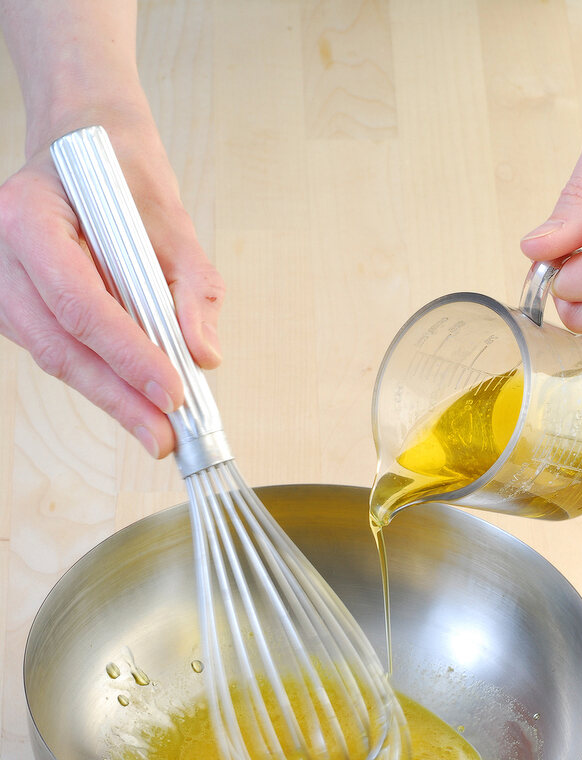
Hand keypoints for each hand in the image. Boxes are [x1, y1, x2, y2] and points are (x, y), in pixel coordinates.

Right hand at [0, 118, 224, 457]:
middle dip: (119, 397)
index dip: (127, 356)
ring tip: (157, 430)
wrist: (85, 142)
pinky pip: (58, 352)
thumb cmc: (119, 171)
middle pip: (60, 345)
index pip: (78, 303)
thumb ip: (190, 286)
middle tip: (165, 437)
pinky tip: (134, 400)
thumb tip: (203, 353)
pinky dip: (100, 379)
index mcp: (31, 217)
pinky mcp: (19, 308)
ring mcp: (3, 285)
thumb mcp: (171, 217)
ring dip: (110, 398)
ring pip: (55, 358)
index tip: (171, 392)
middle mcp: (3, 254)